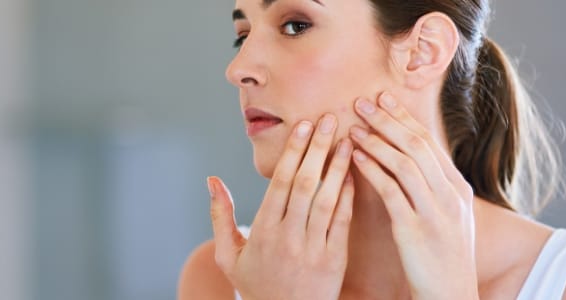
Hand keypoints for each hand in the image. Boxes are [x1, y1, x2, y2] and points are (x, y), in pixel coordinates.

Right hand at [209, 114, 354, 299]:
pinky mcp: (333, 260)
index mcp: (262, 231)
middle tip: (330, 118)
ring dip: (338, 166)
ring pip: (327, 200)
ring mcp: (312, 249)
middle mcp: (288, 237)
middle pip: (306, 184)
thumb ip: (220, 215)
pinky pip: (343, 222)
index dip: (294, 151)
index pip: (281, 182)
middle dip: (318, 148)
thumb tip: (212, 180)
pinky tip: (353, 174)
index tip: (304, 125)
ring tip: (348, 139)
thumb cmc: (254, 286)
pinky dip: (348, 196)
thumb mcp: (227, 255)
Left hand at [350, 92, 478, 298]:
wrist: (451, 294)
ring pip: (405, 164)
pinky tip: (355, 158)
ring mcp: (434, 212)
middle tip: (362, 101)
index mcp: (457, 188)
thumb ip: (433, 187)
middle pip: (417, 146)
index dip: (403, 117)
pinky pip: (392, 192)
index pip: (428, 142)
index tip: (383, 98)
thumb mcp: (448, 216)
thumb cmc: (443, 257)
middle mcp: (449, 195)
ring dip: (376, 141)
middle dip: (388, 120)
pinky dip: (373, 171)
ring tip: (353, 127)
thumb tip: (413, 158)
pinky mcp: (416, 230)